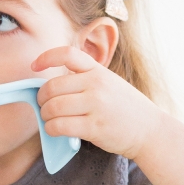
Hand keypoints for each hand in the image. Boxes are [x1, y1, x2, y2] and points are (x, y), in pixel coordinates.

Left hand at [32, 46, 161, 159]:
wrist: (149, 130)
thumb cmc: (124, 108)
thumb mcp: (109, 83)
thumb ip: (84, 80)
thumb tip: (50, 87)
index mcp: (98, 70)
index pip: (67, 54)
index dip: (46, 57)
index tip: (34, 66)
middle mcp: (96, 85)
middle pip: (52, 87)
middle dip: (41, 98)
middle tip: (43, 106)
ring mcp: (96, 106)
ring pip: (53, 108)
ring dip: (45, 116)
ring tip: (50, 120)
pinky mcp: (94, 127)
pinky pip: (60, 126)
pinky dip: (51, 129)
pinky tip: (55, 130)